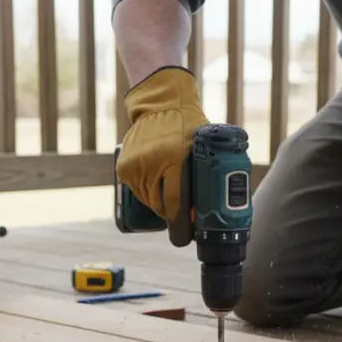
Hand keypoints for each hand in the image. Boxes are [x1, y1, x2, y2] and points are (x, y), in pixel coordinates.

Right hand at [119, 66, 208, 222]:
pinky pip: (136, 191)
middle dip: (171, 213)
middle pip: (159, 205)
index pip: (174, 203)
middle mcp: (151, 165)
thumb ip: (206, 171)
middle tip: (181, 213)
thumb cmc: (187, 127)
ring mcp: (135, 167)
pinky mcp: (124, 168)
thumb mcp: (202, 146)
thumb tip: (217, 203)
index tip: (185, 235)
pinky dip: (146, 192)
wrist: (160, 106)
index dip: (180, 223)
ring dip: (158, 202)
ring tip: (168, 194)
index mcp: (173, 161)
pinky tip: (156, 184)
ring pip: (147, 200)